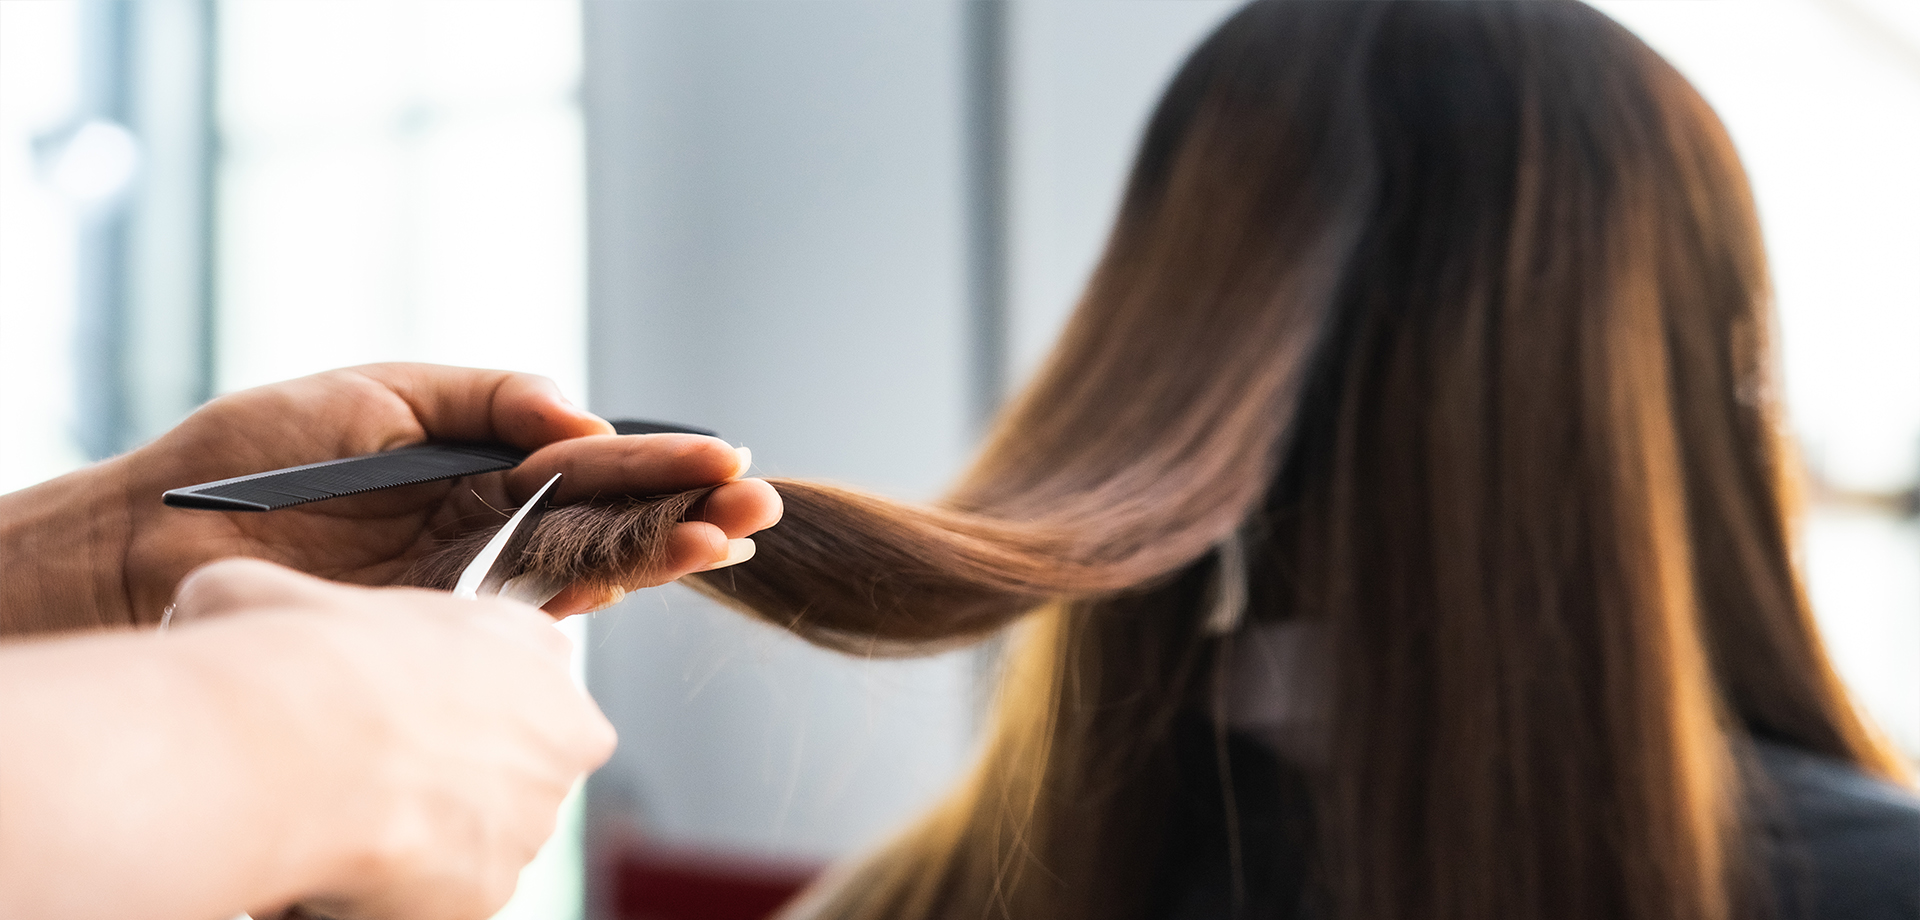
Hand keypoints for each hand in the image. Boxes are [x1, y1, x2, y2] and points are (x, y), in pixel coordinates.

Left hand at [0, 364, 781, 632]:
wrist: (158, 534)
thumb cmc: (255, 455)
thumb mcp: (380, 390)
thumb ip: (488, 397)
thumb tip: (581, 420)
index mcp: (481, 464)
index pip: (593, 463)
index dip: (661, 461)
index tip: (729, 455)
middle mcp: (490, 527)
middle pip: (611, 520)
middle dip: (688, 511)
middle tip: (760, 506)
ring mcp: (470, 580)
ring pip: (590, 568)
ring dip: (664, 554)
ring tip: (731, 537)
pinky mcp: (441, 627)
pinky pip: (533, 610)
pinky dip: (597, 592)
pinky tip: (653, 573)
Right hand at [0, 559, 614, 919]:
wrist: (287, 745)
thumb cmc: (287, 654)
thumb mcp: (272, 592)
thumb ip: (290, 607)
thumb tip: (216, 607)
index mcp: (531, 646)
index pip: (521, 674)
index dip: (450, 696)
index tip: (391, 705)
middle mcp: (559, 737)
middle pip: (506, 767)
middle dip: (442, 776)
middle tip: (357, 771)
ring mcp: (531, 822)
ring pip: (472, 839)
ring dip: (416, 837)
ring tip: (333, 816)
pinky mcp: (491, 893)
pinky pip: (435, 901)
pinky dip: (384, 895)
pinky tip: (330, 863)